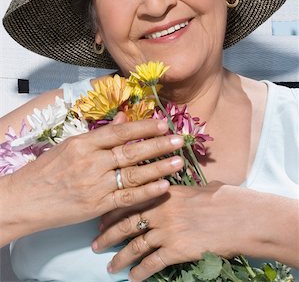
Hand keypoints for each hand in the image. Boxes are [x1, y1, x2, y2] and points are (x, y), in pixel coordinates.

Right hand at [1, 113, 183, 244]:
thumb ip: (99, 134)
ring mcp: (95, 185)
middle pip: (131, 151)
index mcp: (83, 144)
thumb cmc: (47, 170)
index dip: (143, 127)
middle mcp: (91, 163)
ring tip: (178, 161)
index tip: (164, 122)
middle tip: (180, 139)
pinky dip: (146, 192)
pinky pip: (126, 198)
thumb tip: (123, 117)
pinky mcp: (97, 206)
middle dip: (158, 144)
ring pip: (133, 174)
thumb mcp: (70, 145)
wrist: (25, 199)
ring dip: (158, 167)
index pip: (119, 132)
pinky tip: (164, 186)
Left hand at [94, 182, 260, 281]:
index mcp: (164, 191)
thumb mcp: (200, 188)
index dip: (113, 211)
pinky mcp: (176, 249)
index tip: (102, 219)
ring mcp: (167, 230)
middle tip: (95, 244)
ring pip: (135, 245)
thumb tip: (183, 189)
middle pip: (126, 223)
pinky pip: (152, 263)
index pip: (130, 200)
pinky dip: (140, 272)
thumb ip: (184, 190)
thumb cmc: (224, 200)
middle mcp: (161, 210)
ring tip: (110, 266)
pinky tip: (133, 278)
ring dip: (120, 258)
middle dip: (107, 235)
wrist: (240, 217)